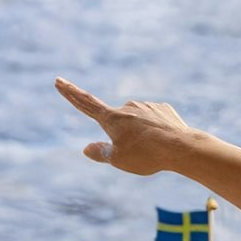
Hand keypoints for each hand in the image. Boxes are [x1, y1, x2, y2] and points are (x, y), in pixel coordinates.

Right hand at [55, 78, 199, 176]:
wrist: (182, 147)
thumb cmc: (146, 156)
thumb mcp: (118, 160)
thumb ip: (100, 153)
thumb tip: (86, 148)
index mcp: (112, 118)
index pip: (85, 103)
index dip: (70, 93)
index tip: (59, 80)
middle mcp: (127, 107)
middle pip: (117, 122)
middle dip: (123, 137)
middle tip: (137, 153)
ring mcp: (147, 106)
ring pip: (137, 122)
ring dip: (140, 135)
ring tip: (152, 151)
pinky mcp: (163, 109)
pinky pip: (154, 121)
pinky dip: (155, 132)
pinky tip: (164, 142)